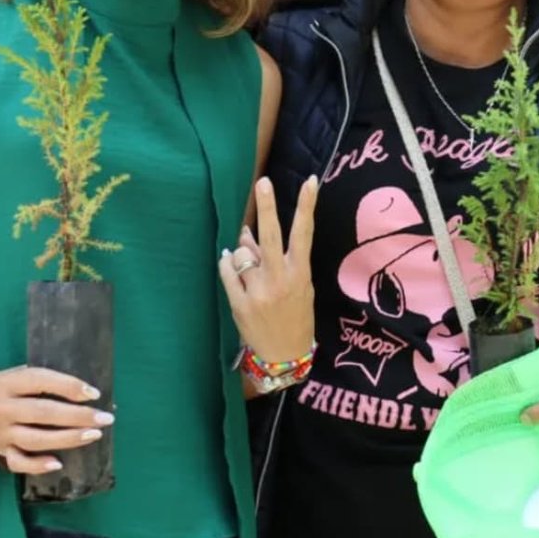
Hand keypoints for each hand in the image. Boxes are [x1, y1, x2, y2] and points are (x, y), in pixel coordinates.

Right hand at [0, 365, 113, 474]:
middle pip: (43, 413)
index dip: (69, 386)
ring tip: (94, 434)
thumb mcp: (19, 374)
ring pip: (35, 439)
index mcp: (10, 383)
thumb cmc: (4, 385)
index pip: (42, 381)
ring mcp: (0, 431)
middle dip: (78, 416)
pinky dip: (37, 464)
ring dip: (68, 439)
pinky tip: (57, 462)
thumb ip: (45, 382)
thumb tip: (88, 394)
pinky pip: (18, 462)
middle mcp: (3, 407)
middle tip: (105, 418)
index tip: (94, 393)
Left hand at [219, 175, 316, 362]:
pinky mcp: (240, 303)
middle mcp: (280, 279)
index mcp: (300, 273)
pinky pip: (228, 271)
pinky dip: (228, 264)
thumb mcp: (298, 286)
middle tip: (264, 183)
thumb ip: (276, 259)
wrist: (285, 355)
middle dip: (267, 208)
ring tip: (248, 260)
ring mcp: (259, 292)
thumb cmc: (295, 315)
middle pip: (272, 236)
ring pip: (242, 253)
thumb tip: (249, 233)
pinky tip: (232, 265)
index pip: (304, 233)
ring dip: (242, 251)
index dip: (307, 206)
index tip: (310, 182)